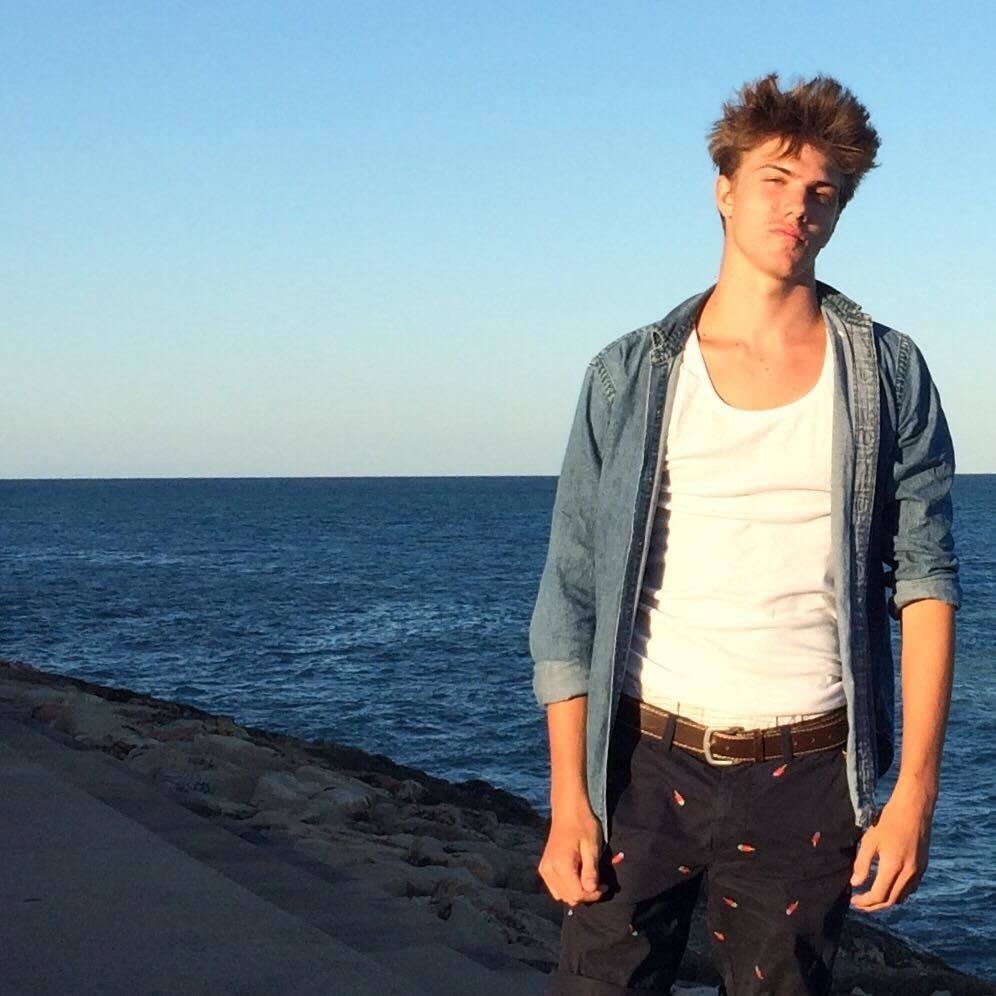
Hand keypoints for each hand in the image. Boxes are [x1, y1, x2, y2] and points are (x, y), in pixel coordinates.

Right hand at [538, 800, 604, 905]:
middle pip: (569, 898)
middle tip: (599, 882)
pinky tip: (577, 876)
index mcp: (561, 865)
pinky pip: (555, 888)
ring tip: (589, 878)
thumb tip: (592, 891)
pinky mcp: (544, 867)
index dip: (594, 895)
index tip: (605, 886)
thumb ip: (591, 871)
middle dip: (586, 894)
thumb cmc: (582, 824)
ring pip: (561, 895)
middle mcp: (549, 870)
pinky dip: (567, 887)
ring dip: (576, 892)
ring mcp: (545, 869)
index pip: (577, 894)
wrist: (567, 809)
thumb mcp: (592, 847)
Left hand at [849, 781, 934, 911]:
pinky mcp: (923, 866)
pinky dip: (898, 893)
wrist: (914, 808)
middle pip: (891, 900)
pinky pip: (910, 888)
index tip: (853, 901)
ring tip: (871, 898)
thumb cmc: (888, 820)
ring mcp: (919, 871)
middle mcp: (909, 873)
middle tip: (859, 904)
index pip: (879, 895)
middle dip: (874, 906)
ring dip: (886, 901)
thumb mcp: (870, 840)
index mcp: (894, 866)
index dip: (865, 902)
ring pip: (902, 896)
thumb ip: (862, 864)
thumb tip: (855, 883)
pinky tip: (887, 887)